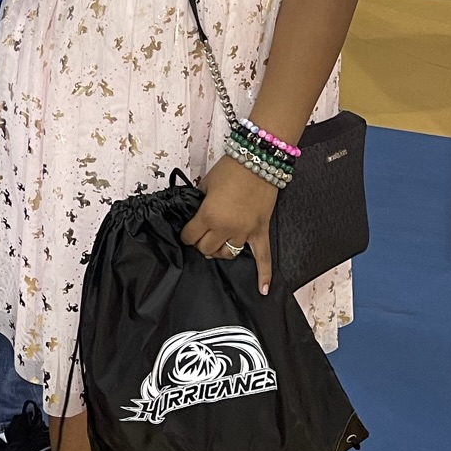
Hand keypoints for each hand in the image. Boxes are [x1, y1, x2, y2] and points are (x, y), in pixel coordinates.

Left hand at [181, 157, 278, 294]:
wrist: (258, 160)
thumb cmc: (230, 169)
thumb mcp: (206, 183)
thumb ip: (200, 202)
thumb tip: (196, 213)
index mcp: (208, 216)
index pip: (190, 236)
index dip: (186, 234)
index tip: (187, 231)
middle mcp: (225, 228)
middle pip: (207, 248)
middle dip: (200, 243)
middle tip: (201, 235)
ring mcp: (245, 232)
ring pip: (227, 254)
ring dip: (220, 251)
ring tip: (217, 245)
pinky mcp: (260, 231)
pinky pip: (263, 257)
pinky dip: (264, 275)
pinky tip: (263, 290)